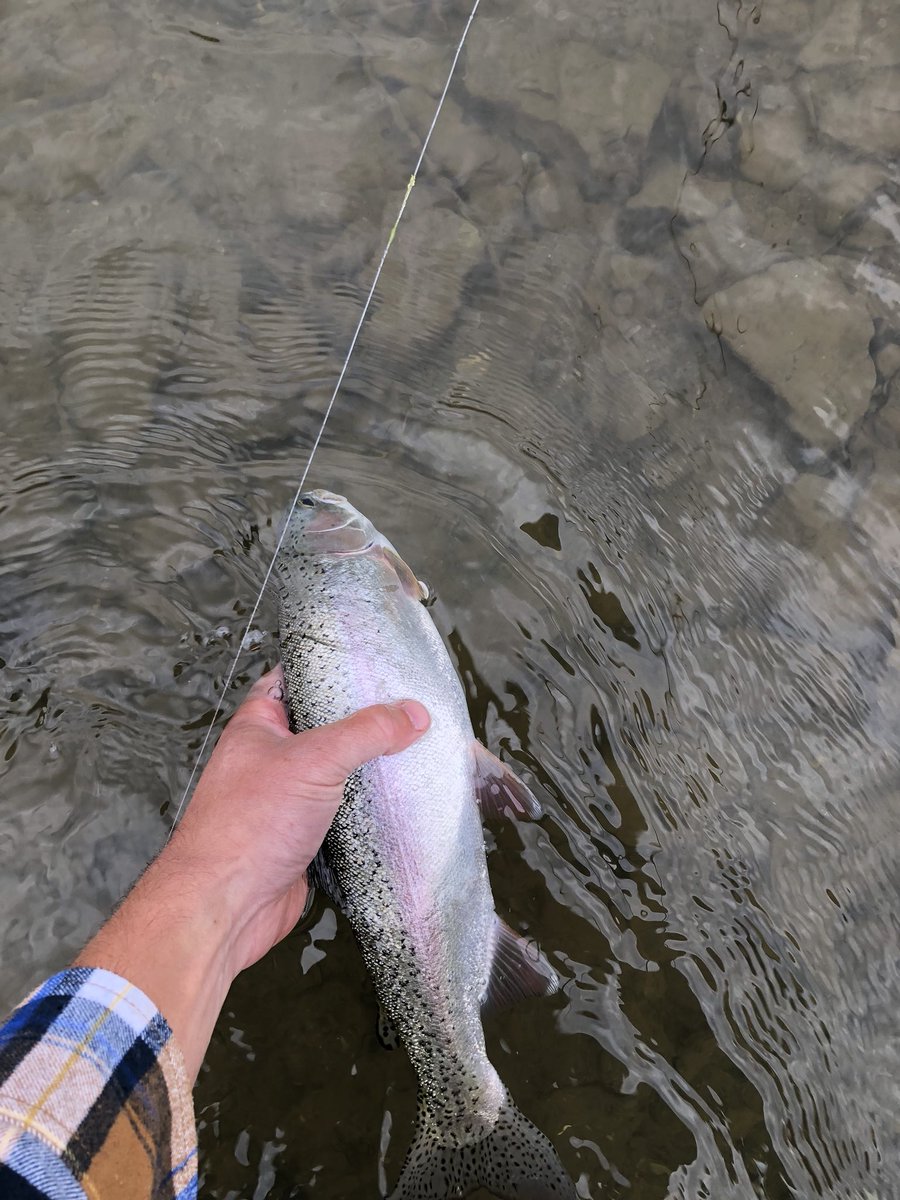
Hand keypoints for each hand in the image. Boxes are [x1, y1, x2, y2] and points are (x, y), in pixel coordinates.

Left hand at [74, 667, 429, 1079]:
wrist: (225, 906)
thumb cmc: (247, 825)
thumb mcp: (313, 761)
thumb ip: (365, 732)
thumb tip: (411, 714)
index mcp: (259, 725)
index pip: (295, 680)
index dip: (330, 666)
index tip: (372, 661)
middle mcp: (272, 759)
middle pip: (326, 728)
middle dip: (364, 721)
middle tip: (409, 707)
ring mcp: (288, 799)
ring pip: (338, 773)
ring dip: (371, 768)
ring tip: (416, 748)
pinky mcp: (305, 837)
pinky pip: (345, 813)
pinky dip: (370, 809)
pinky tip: (402, 801)